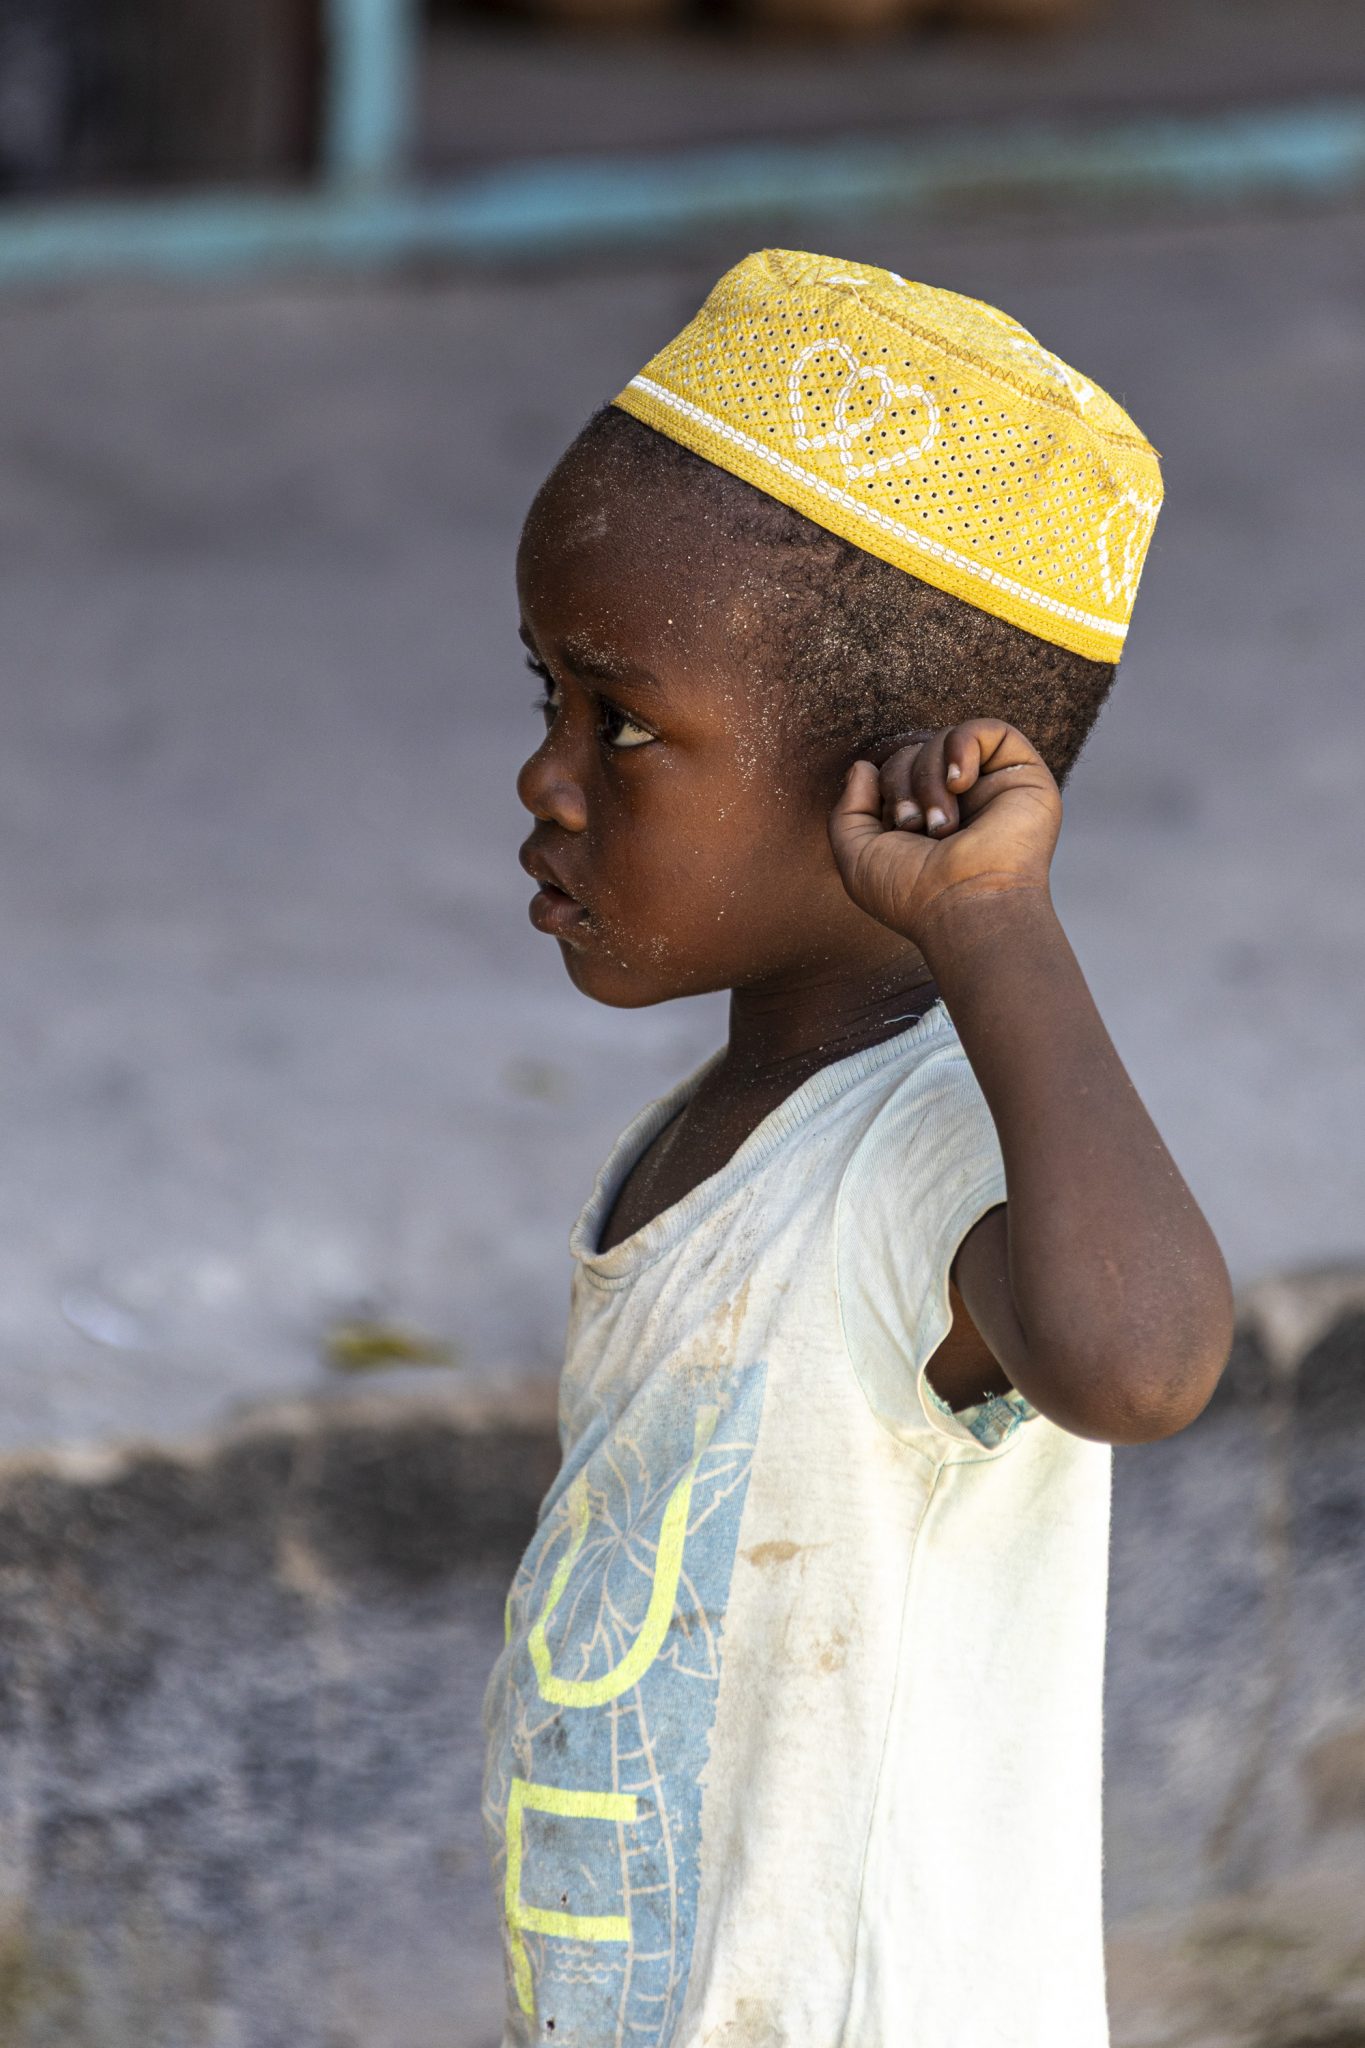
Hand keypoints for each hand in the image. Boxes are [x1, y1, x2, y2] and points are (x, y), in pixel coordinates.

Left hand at [828, 720, 1060, 948]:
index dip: (886, 787)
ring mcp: (993, 787)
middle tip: (915, 826)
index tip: (896, 827)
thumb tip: (862, 767)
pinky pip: (988, 729)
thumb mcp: (857, 856)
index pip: (896, 770)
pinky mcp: (1023, 774)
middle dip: (903, 782)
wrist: (963, 908)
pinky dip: (962, 746)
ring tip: (941, 823)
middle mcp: (961, 801)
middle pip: (917, 751)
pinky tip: (959, 782)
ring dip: (929, 777)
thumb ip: (848, 811)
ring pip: (945, 740)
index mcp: (926, 817)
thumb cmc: (912, 894)